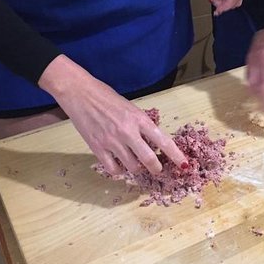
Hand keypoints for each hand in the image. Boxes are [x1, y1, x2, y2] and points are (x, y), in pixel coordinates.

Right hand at [38, 55, 187, 175]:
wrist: (80, 93)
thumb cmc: (106, 97)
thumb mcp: (131, 108)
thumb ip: (141, 125)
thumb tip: (152, 142)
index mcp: (139, 119)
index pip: (163, 140)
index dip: (175, 155)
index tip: (184, 165)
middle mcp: (128, 132)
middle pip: (149, 160)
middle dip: (156, 168)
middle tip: (157, 169)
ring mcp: (112, 141)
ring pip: (132, 167)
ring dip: (137, 168)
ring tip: (135, 163)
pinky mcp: (97, 148)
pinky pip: (113, 169)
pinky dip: (119, 170)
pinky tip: (119, 164)